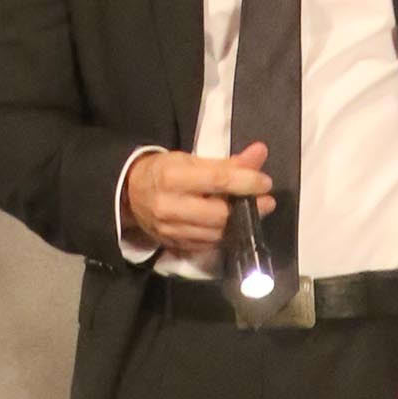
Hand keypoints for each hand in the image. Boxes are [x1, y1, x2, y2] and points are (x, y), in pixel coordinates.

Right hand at [124, 141, 274, 260]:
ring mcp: (171, 230)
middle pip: (219, 214)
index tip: (265, 182)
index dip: (246, 182)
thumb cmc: (164, 171)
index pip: (218, 180)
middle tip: (266, 201)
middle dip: (247, 208)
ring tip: (253, 212)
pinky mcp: (175, 245)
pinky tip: (233, 225)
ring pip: (216, 233)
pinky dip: (225, 235)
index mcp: (172, 178)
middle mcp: (170, 207)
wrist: (130, 194)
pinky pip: (208, 245)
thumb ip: (227, 161)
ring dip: (240, 224)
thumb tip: (260, 153)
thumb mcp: (191, 160)